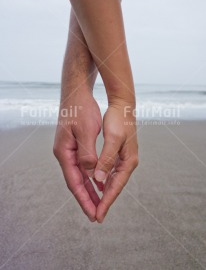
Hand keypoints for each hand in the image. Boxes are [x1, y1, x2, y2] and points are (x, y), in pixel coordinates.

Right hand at [53, 90, 102, 221]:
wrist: (76, 92)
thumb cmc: (81, 109)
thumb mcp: (86, 131)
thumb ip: (88, 155)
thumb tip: (92, 175)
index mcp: (64, 153)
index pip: (75, 183)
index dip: (84, 199)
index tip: (94, 214)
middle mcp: (64, 154)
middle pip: (76, 182)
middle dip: (86, 199)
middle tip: (96, 215)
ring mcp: (68, 150)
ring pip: (80, 175)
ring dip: (89, 189)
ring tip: (98, 203)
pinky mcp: (74, 145)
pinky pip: (82, 166)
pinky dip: (90, 176)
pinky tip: (98, 182)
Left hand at [94, 102, 138, 222]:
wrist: (123, 105)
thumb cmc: (118, 120)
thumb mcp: (113, 139)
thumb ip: (106, 159)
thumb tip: (98, 180)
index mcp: (128, 161)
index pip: (115, 187)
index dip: (106, 202)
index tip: (97, 216)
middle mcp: (128, 162)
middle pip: (115, 187)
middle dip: (104, 201)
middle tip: (94, 216)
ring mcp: (124, 158)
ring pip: (112, 181)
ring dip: (103, 193)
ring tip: (95, 206)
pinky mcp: (119, 154)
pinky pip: (110, 172)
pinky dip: (103, 181)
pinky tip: (97, 185)